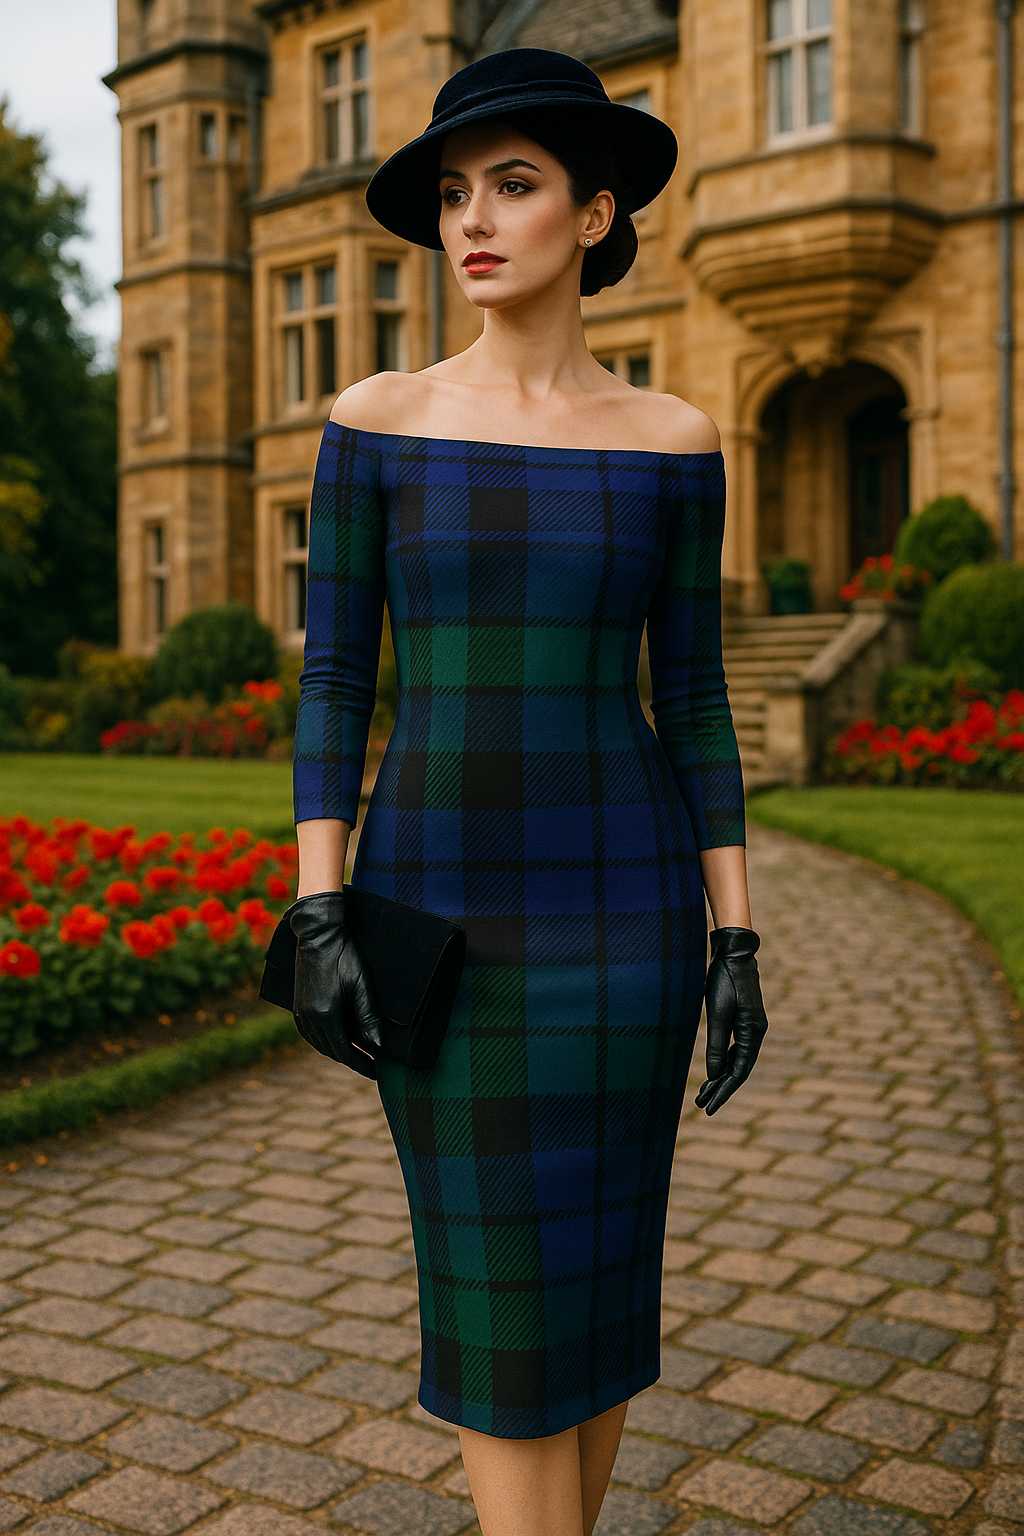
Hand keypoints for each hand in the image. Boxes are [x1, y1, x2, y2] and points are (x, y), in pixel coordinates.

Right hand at [289, 892, 382, 1078]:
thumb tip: (378, 1047)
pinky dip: (324, 1041)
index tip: (377, 1072)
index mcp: (325, 1015)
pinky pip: (310, 1034)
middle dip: (352, 1060)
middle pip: (332, 1051)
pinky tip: (334, 1040)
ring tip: (358, 1055)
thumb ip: (368, 1018)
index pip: (345, 1052)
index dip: (362, 1064)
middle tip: (372, 1065)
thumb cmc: (344, 957)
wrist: (318, 935)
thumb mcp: (361, 986)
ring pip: (320, 1044)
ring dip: (338, 1052)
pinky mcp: (297, 1005)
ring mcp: (300, 1012)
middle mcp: (309, 1018)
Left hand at [695, 926, 768, 1115]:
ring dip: (720, 1076)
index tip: (709, 1107)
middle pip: (738, 1068)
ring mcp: (751, 1025)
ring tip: (703, 1093)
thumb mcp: (717, 1013)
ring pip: (736, 1059)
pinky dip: (723, 1060)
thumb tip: (713, 1075)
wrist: (733, 952)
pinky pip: (735, 1047)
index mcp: (753, 1032)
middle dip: (720, 1088)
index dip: (723, 1091)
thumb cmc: (724, 979)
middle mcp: (756, 1031)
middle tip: (702, 1107)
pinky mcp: (744, 1018)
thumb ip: (716, 1044)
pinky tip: (714, 1069)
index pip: (739, 1071)